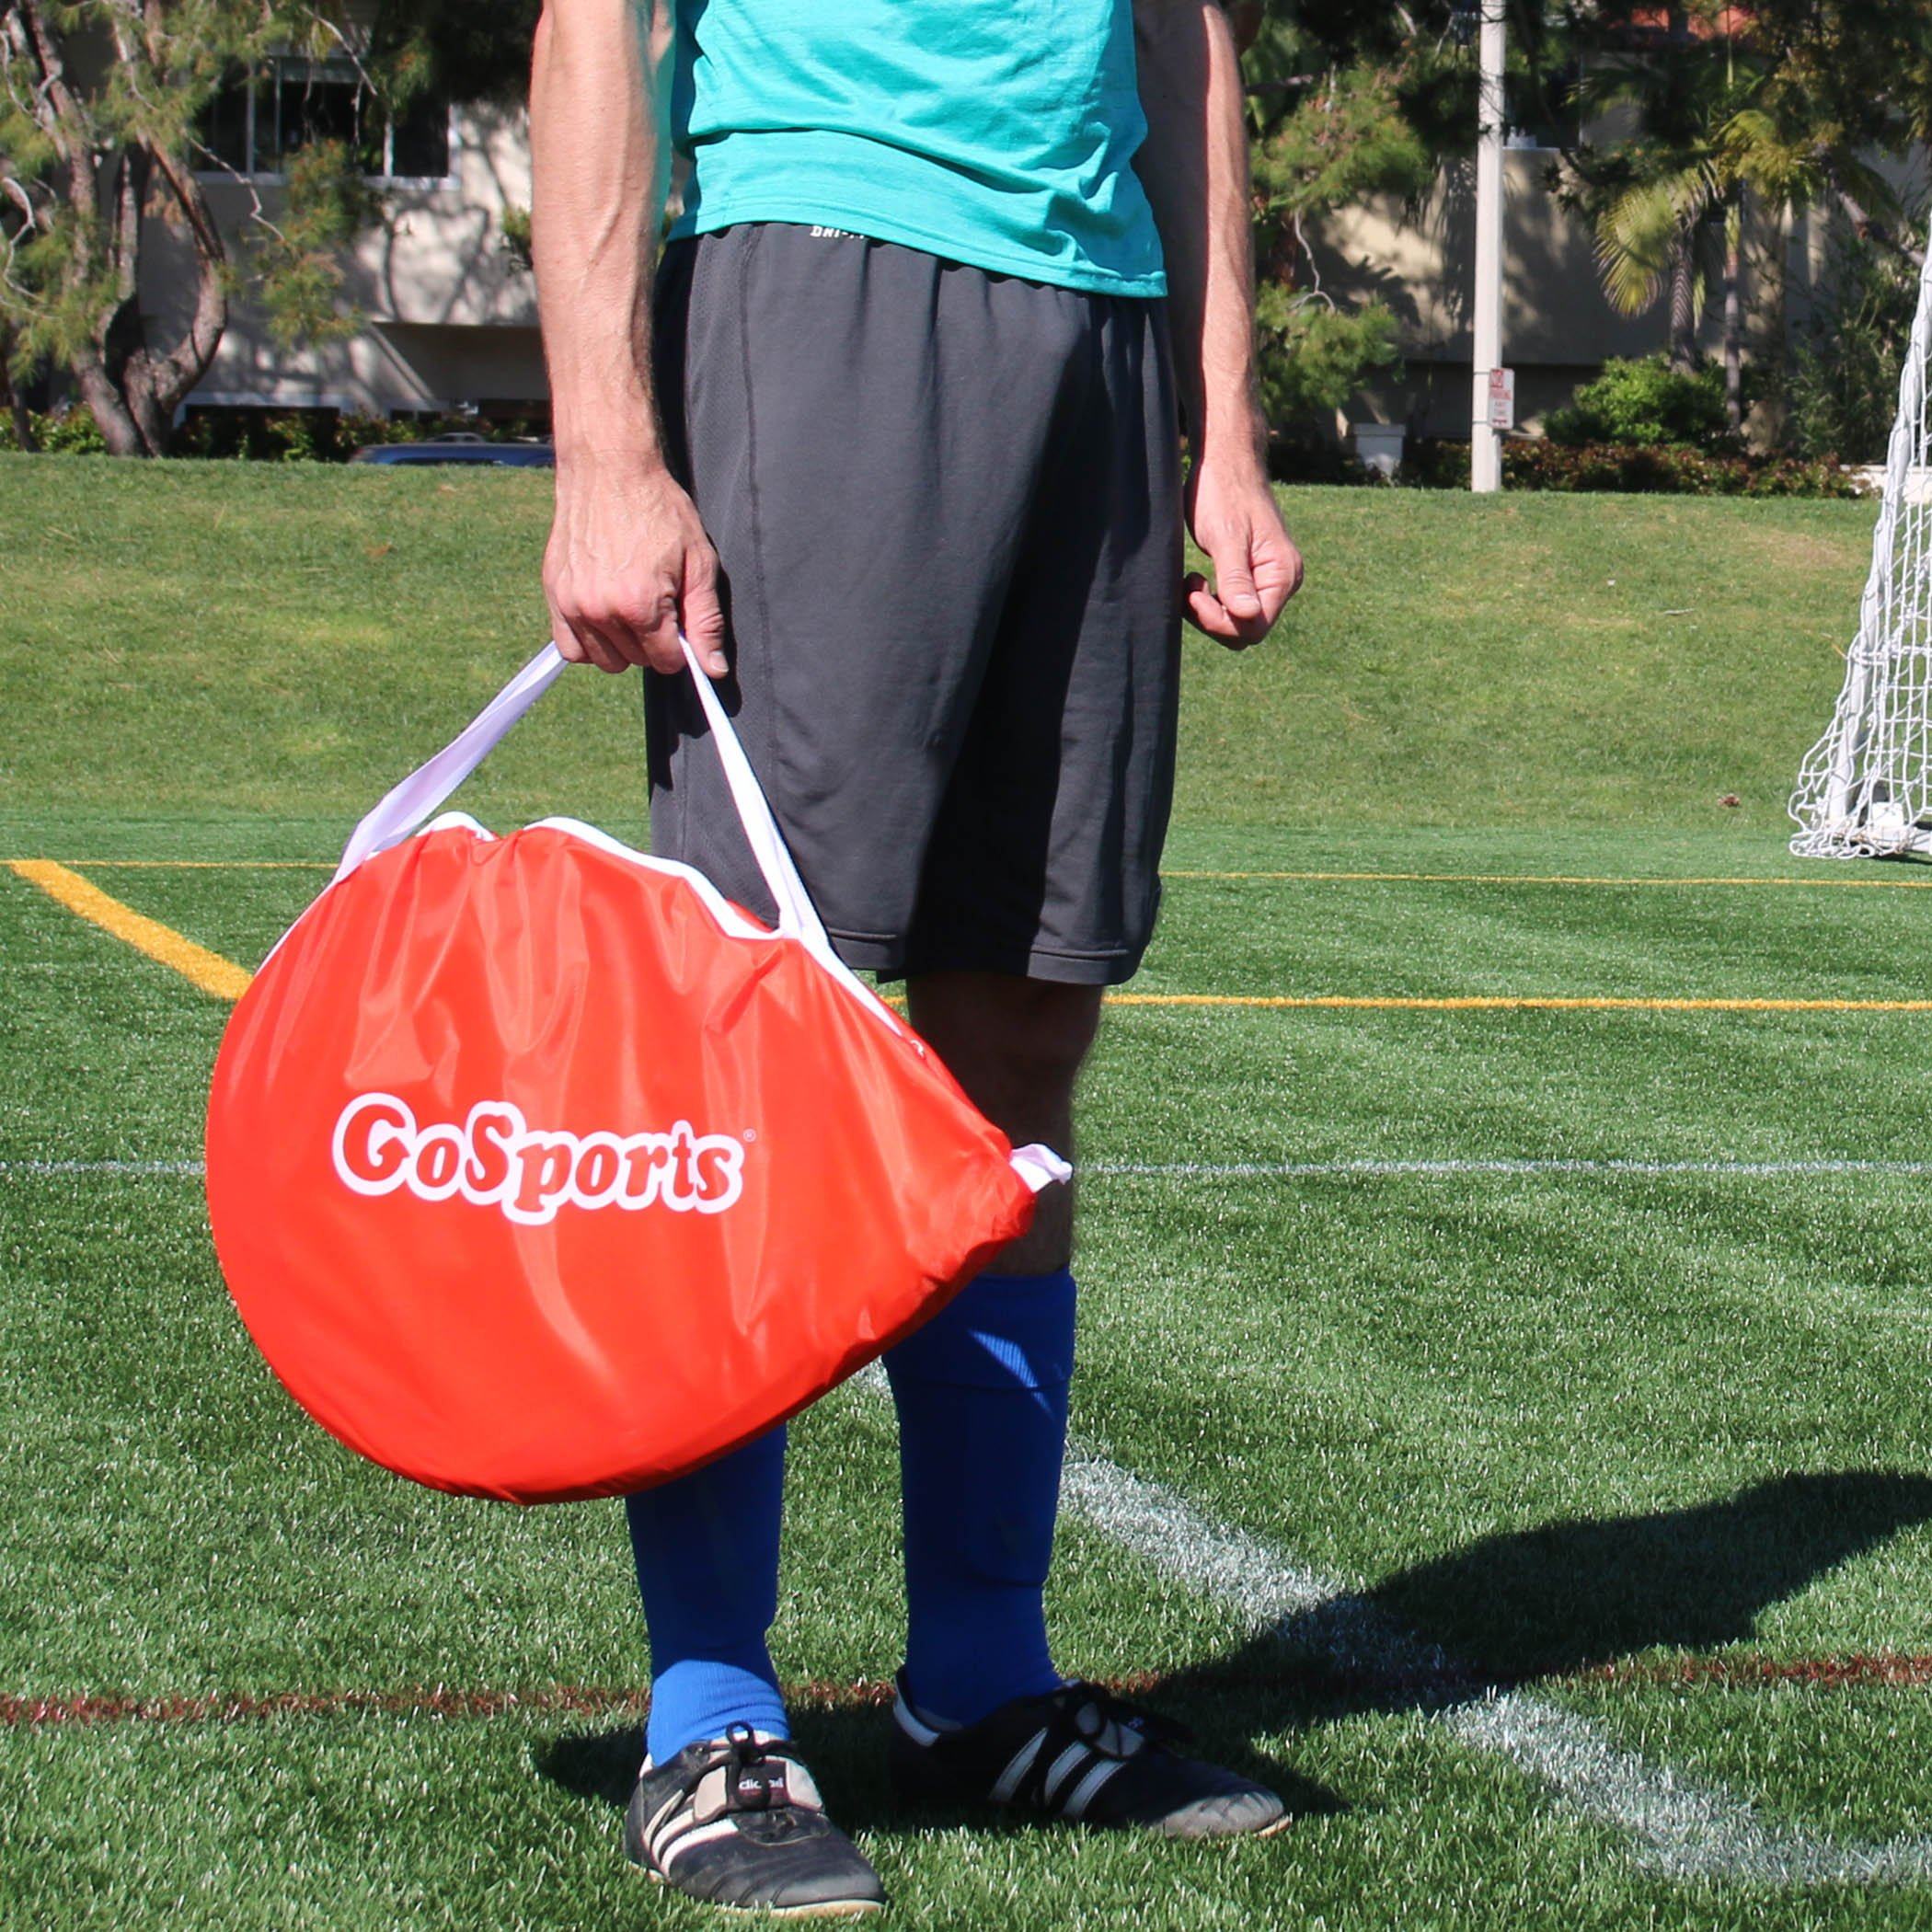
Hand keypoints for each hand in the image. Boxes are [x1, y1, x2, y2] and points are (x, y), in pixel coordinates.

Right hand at [543, 453, 727, 676]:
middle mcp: (600, 610)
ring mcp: (571, 604)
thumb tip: (713, 668)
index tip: (679, 617)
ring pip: (604, 660)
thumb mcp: (698, 562)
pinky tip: (605, 617)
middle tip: (657, 601)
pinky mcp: (553, 595)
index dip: (681, 644)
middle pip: (636, 661)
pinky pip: (570, 647)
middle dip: (653, 641)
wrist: (608, 469)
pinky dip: (588, 641)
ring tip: (631, 606)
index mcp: (639, 605)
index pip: (666, 661)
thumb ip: (706, 620)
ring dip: (622, 644)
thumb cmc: (657, 509)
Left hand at [1183, 458, 1303, 648]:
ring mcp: (1269, 579)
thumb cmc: (1223, 492)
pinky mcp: (1253, 574)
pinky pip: (1234, 606)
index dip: (1220, 622)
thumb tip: (1248, 616)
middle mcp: (1283, 581)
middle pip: (1247, 630)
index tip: (1193, 593)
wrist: (1226, 461)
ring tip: (1191, 582)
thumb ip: (1236, 578)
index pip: (1254, 627)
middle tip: (1189, 588)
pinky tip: (1197, 581)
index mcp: (1283, 574)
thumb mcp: (1225, 537)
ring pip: (1238, 621)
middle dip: (1213, 618)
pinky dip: (1211, 602)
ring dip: (1209, 611)